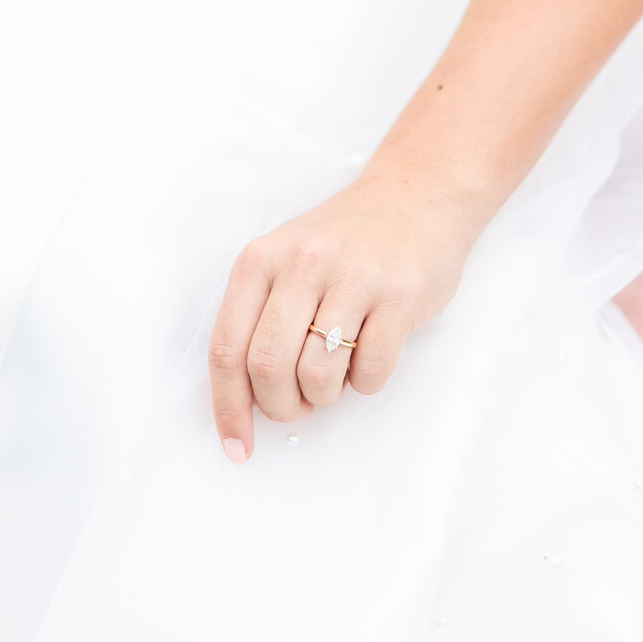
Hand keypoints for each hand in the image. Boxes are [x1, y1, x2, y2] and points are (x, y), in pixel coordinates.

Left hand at [207, 170, 479, 462]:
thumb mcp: (286, 260)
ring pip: (316, 376)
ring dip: (326, 395)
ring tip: (337, 369)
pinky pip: (369, 373)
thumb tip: (242, 399)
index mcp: (261, 259)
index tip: (237, 447)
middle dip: (281, 407)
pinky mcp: (398, 296)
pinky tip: (371, 350)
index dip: (227, 408)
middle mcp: (300, 264)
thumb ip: (259, 316)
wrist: (416, 195)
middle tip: (300, 402)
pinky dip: (366, 382)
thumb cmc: (344, 241)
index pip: (226, 348)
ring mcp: (352, 277)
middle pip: (266, 368)